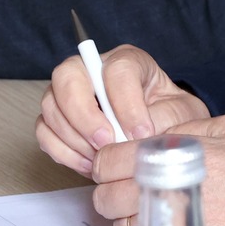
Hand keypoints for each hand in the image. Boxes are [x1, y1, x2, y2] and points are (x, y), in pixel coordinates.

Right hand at [36, 44, 206, 174]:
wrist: (161, 134)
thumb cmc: (170, 119)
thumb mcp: (180, 116)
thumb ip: (162, 121)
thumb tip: (136, 137)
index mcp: (128, 61)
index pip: (117, 69)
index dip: (125, 102)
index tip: (140, 133)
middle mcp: (92, 70)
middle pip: (68, 76)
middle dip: (84, 114)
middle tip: (105, 143)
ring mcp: (69, 93)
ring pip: (51, 106)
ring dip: (74, 138)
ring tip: (101, 160)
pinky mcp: (58, 120)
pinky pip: (44, 132)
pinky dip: (64, 152)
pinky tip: (89, 164)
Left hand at [88, 115, 224, 225]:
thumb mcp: (224, 127)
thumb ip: (180, 130)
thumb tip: (151, 138)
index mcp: (169, 155)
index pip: (107, 160)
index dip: (109, 160)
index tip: (118, 163)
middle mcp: (164, 192)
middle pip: (106, 197)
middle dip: (113, 190)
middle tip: (132, 186)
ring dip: (129, 217)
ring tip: (154, 208)